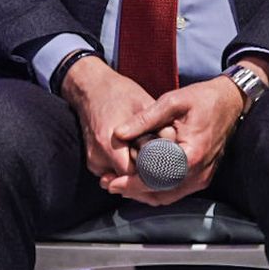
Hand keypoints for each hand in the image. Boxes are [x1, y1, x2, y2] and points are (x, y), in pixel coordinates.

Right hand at [60, 56, 155, 186]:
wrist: (90, 88)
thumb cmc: (119, 94)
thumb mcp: (144, 105)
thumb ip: (160, 129)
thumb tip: (178, 149)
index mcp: (110, 143)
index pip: (136, 176)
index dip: (154, 175)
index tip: (168, 171)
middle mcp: (99, 156)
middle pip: (129, 181)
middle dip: (147, 176)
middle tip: (165, 168)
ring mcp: (94, 161)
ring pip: (122, 180)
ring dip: (137, 174)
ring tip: (149, 159)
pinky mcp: (93, 162)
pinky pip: (115, 174)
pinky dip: (127, 170)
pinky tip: (136, 156)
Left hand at [107, 75, 244, 204]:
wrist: (230, 102)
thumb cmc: (202, 99)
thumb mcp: (171, 101)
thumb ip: (144, 119)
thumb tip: (118, 133)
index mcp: (191, 154)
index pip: (158, 179)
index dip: (133, 184)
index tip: (112, 183)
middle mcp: (199, 172)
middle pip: (162, 193)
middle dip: (134, 192)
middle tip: (109, 185)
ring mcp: (203, 177)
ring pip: (169, 196)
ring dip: (144, 193)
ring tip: (120, 185)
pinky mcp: (202, 176)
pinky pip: (177, 190)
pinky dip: (157, 189)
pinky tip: (140, 180)